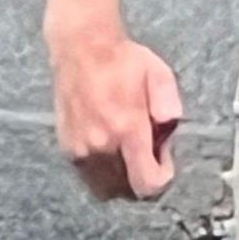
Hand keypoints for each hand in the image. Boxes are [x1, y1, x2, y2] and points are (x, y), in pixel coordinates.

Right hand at [48, 20, 182, 201]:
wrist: (80, 48)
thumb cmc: (122, 60)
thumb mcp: (159, 74)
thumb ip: (169, 104)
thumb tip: (171, 127)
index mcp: (126, 129)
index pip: (146, 183)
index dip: (162, 179)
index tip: (165, 159)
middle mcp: (101, 145)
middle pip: (128, 191)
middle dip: (143, 177)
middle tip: (148, 151)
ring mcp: (80, 149)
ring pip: (106, 188)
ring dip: (122, 178)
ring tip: (129, 150)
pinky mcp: (67, 147)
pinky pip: (89, 176)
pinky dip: (103, 171)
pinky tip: (110, 146)